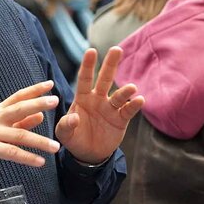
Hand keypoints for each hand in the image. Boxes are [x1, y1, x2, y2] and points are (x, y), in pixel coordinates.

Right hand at [0, 81, 61, 179]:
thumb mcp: (2, 129)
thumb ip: (21, 123)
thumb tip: (40, 115)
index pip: (18, 97)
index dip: (34, 90)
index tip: (50, 84)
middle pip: (19, 108)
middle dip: (38, 104)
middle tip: (55, 101)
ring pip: (20, 135)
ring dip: (40, 142)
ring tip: (56, 146)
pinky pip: (13, 153)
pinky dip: (28, 158)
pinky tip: (41, 162)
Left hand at [55, 46, 144, 163]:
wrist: (89, 154)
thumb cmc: (74, 139)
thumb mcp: (64, 134)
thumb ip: (66, 125)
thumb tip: (76, 117)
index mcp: (82, 98)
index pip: (85, 78)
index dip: (88, 65)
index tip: (91, 50)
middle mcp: (98, 99)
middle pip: (105, 79)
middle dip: (110, 64)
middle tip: (117, 49)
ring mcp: (111, 108)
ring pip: (118, 96)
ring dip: (125, 91)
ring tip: (131, 88)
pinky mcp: (121, 119)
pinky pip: (128, 110)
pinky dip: (134, 105)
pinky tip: (139, 100)